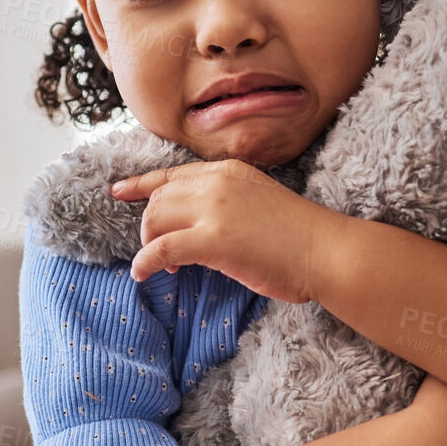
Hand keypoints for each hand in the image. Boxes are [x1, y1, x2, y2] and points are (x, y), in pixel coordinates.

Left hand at [109, 160, 349, 301]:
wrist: (327, 251)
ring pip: (155, 219)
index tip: (119, 190)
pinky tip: (144, 274)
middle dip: (150, 227)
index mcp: (229, 171)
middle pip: (159, 198)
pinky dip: (145, 262)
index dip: (141, 183)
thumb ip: (227, 204)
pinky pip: (162, 248)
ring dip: (149, 244)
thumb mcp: (259, 202)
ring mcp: (215, 209)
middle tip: (160, 252)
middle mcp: (217, 183)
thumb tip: (198, 224)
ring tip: (165, 267)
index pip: (173, 174)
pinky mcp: (213, 239)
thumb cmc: (300, 237)